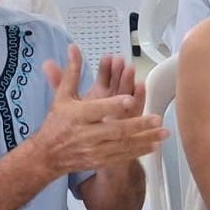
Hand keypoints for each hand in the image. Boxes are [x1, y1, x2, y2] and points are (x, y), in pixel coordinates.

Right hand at [38, 44, 167, 174]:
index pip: (98, 109)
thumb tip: (73, 48)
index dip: (114, 105)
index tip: (130, 99)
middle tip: (157, 118)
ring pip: (123, 145)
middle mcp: (86, 134)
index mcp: (77, 116)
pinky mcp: (99, 161)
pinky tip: (153, 146)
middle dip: (138, 124)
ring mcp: (94, 150)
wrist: (47, 155)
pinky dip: (138, 151)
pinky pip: (121, 156)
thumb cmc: (56, 122)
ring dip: (145, 139)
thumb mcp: (62, 96)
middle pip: (115, 129)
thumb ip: (72, 72)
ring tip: (162, 132)